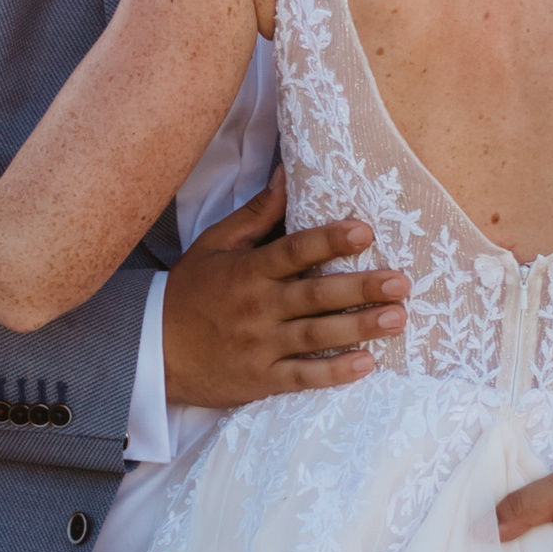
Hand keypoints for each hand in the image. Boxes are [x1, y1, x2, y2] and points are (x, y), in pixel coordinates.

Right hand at [160, 174, 409, 407]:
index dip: (330, 240)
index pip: (294, 251)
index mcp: (248, 271)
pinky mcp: (261, 379)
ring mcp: (260, 345)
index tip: (366, 232)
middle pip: (315, 295)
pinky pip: (302, 377)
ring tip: (397, 319)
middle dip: (360, 288)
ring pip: (316, 335)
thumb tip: (287, 173)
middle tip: (400, 282)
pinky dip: (334, 372)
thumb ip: (256, 215)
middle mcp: (257, 307)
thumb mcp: (214, 246)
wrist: (152, 352)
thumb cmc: (189, 293)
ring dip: (359, 327)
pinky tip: (366, 364)